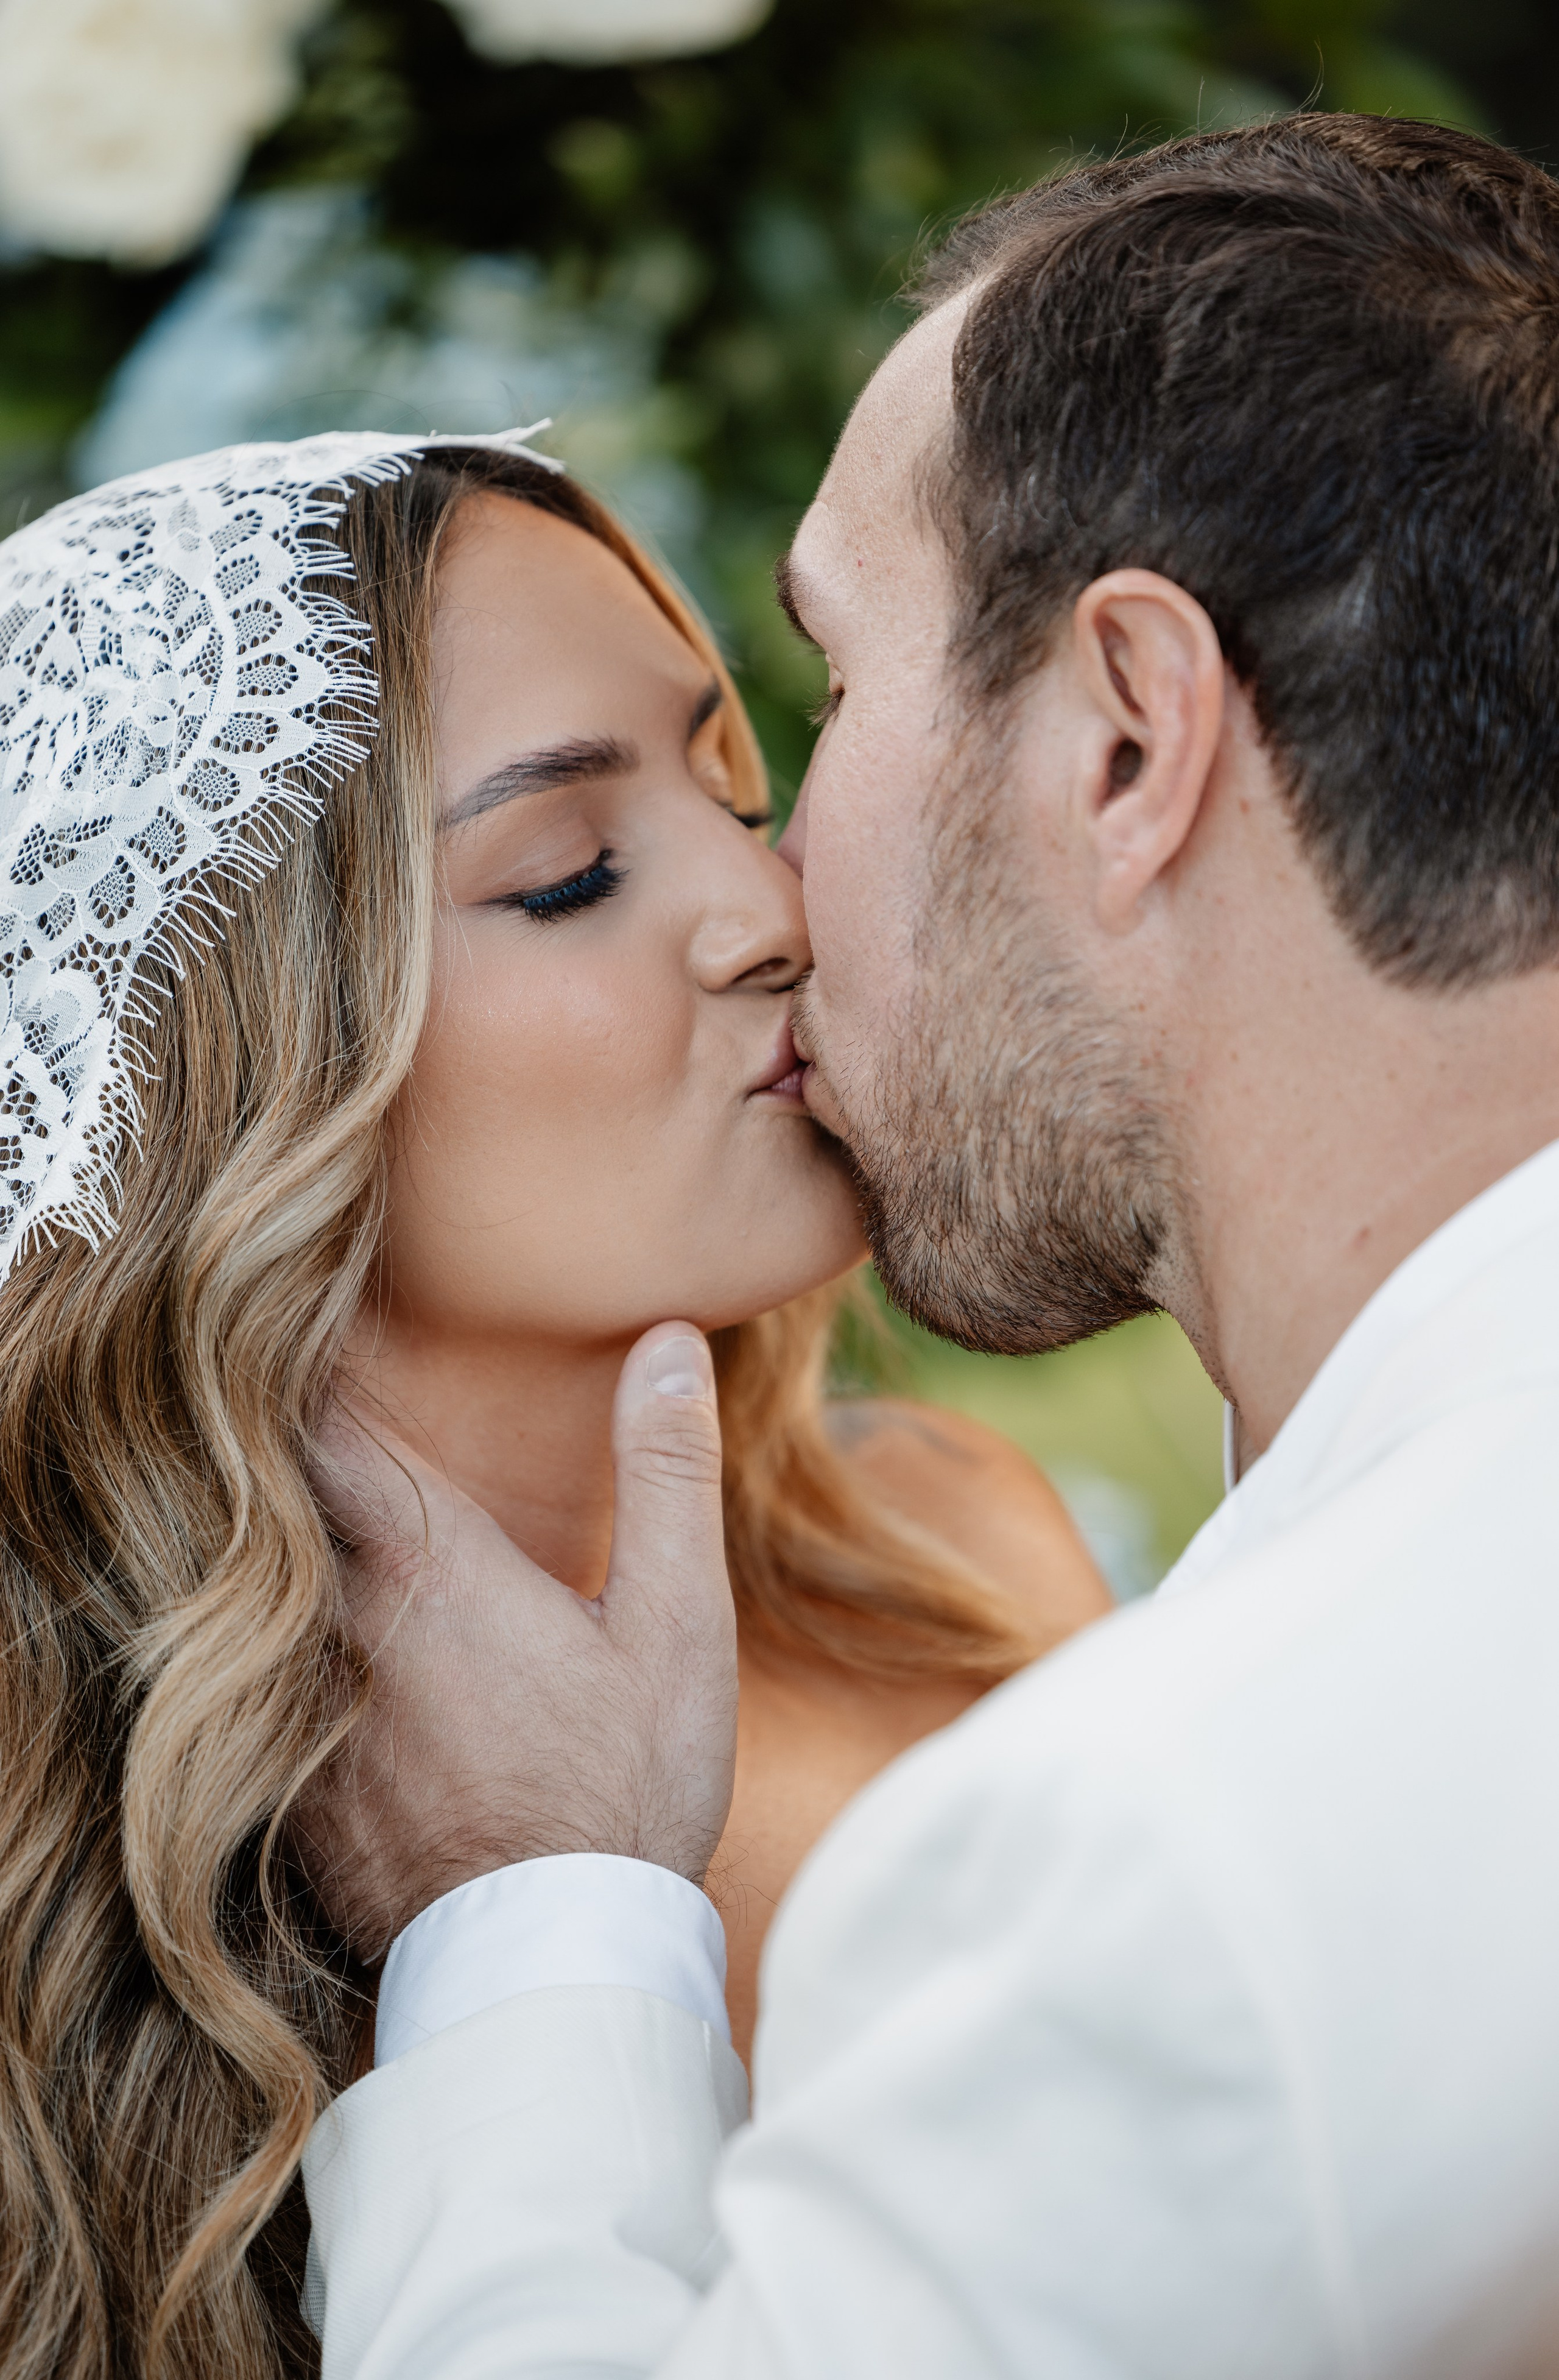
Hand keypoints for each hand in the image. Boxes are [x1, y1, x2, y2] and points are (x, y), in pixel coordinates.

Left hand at [293, 1323, 736, 1961]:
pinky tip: (333, 1676)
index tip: (321, 1337)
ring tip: (324, 1545)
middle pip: (283, 1509)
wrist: (554, 1961)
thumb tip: (669, 1343)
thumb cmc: (626, 1787)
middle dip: (298, 1465)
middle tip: (320, 1428)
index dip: (319, 1380)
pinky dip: (285, 1665)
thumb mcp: (679, 1624)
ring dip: (289, 1565)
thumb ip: (665, 1474)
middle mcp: (343, 1628)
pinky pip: (263, 1699)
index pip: (333, 1435)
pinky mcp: (291, 1794)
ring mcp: (306, 1717)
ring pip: (265, 1604)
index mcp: (433, 1569)